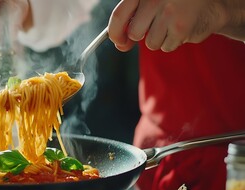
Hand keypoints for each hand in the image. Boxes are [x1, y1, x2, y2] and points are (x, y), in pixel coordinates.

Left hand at [107, 0, 244, 51]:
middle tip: (157, 25)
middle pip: (134, 33)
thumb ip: (133, 17)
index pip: (119, 15)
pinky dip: (173, 42)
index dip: (115, 33)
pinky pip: (166, 47)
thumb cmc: (174, 3)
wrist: (211, 2)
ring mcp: (168, 12)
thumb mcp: (150, 2)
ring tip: (173, 23)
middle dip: (143, 35)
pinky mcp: (180, 26)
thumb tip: (120, 44)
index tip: (119, 42)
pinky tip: (183, 27)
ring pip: (150, 43)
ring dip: (160, 38)